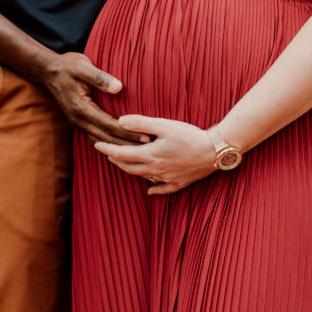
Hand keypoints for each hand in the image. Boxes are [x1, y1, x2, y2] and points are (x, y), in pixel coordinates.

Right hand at [40, 53, 148, 145]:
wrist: (48, 72)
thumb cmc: (67, 66)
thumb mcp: (83, 66)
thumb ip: (100, 77)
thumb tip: (119, 87)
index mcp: (81, 108)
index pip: (109, 125)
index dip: (128, 133)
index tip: (145, 136)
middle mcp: (79, 120)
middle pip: (107, 138)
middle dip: (128, 145)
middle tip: (149, 148)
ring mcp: (78, 124)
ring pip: (102, 141)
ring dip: (120, 148)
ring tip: (139, 152)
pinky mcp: (79, 123)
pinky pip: (96, 138)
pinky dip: (110, 145)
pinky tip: (121, 149)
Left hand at [93, 115, 217, 194]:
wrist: (214, 151)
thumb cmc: (189, 135)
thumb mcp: (164, 125)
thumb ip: (141, 123)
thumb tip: (120, 121)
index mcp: (149, 155)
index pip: (121, 153)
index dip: (107, 149)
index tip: (97, 145)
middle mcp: (155, 169)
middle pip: (129, 167)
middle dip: (116, 160)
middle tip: (108, 154)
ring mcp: (167, 178)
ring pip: (143, 177)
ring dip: (131, 171)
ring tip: (124, 164)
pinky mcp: (180, 182)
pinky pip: (163, 190)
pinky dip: (154, 190)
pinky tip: (149, 190)